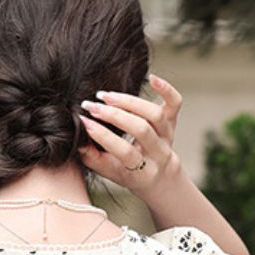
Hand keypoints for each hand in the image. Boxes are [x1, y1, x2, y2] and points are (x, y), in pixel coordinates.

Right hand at [77, 73, 182, 197]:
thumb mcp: (111, 174)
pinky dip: (165, 89)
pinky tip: (151, 79)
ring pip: (154, 114)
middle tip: (91, 106)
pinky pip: (175, 102)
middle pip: (141, 129)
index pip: (125, 152)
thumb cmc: (130, 174)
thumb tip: (78, 141)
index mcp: (143, 172)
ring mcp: (168, 135)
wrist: (160, 176)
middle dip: (114, 116)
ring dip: (129, 102)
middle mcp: (159, 153)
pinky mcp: (173, 120)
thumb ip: (94, 160)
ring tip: (106, 96)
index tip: (85, 123)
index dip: (104, 137)